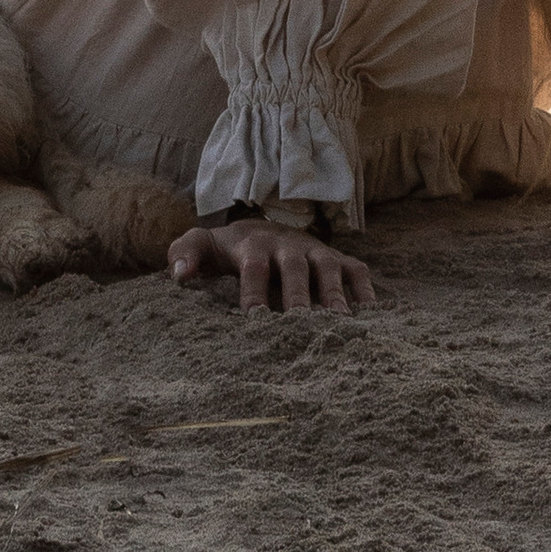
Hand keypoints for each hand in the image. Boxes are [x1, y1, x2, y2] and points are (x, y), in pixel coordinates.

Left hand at [167, 217, 372, 312]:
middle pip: (296, 268)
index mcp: (254, 245)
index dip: (255, 292)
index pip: (254, 268)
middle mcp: (288, 246)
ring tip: (341, 323)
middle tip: (303, 326)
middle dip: (299, 296)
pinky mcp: (338, 259)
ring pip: (330, 269)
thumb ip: (184, 254)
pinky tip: (372, 316)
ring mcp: (316, 251)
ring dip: (336, 295)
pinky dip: (365, 290)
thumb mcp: (203, 245)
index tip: (254, 320)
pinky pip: (357, 271)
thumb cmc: (229, 248)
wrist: (259, 226)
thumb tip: (179, 274)